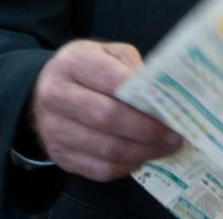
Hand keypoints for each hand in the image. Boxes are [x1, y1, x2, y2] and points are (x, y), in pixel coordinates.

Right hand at [30, 40, 182, 181]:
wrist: (46, 88)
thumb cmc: (89, 70)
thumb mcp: (110, 54)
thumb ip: (134, 69)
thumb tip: (166, 95)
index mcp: (73, 62)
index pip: (114, 80)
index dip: (146, 96)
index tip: (174, 107)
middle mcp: (57, 95)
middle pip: (109, 117)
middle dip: (148, 130)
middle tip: (176, 136)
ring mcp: (54, 129)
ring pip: (107, 149)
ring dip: (143, 151)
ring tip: (165, 148)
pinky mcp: (59, 155)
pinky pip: (99, 169)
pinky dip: (127, 166)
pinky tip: (142, 156)